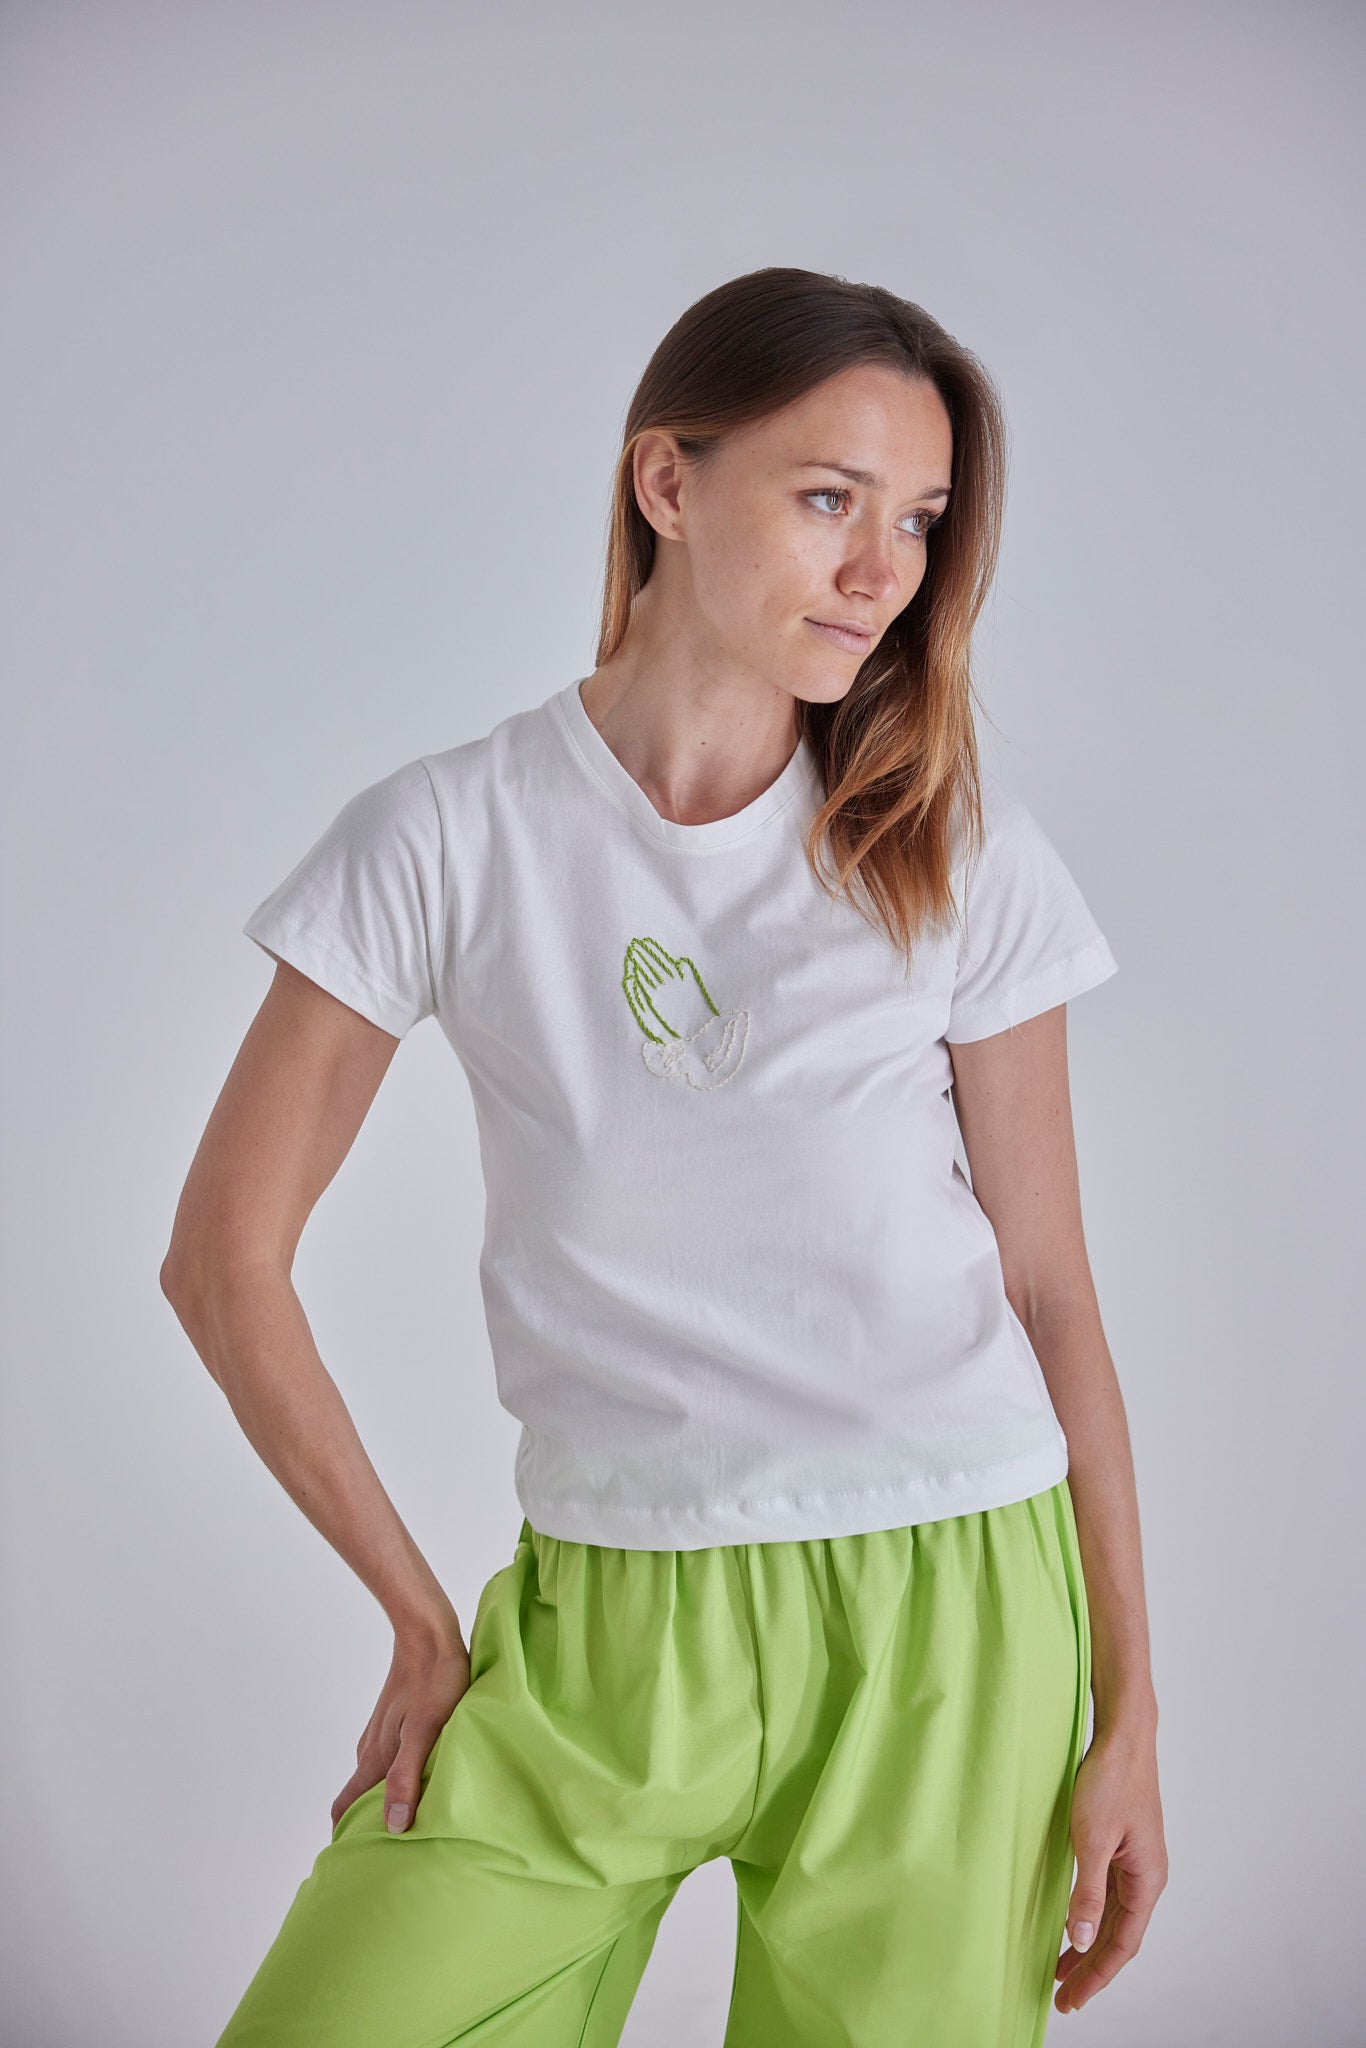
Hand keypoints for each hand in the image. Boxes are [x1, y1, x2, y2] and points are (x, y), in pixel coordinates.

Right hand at [330, 1618, 470, 1835]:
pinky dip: (398, 1777)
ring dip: (386, 1800)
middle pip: (359, 1796)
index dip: (345, 1834)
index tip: (355, 1859)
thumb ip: (407, 1777)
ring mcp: (383, 1734)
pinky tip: (424, 1778)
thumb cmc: (433, 1682)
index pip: (344, 1806)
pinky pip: (390, 1759)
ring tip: (412, 1819)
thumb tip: (394, 1825)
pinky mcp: (396, 1721)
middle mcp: (372, 1749)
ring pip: (375, 1777)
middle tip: (391, 1850)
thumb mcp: (424, 1733)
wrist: (429, 1636)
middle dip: (367, 1823)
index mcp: (374, 1759)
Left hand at [1055, 1721, 1167, 2014]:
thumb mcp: (1092, 1838)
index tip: (1072, 2000)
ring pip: (1113, 1916)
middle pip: (1119, 1935)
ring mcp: (1135, 1860)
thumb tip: (1082, 1938)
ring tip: (1061, 1968)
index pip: (1122, 1944)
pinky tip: (1072, 1921)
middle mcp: (1146, 1875)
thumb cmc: (1111, 1780)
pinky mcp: (1122, 1844)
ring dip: (1089, 1942)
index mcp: (1147, 1879)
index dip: (1096, 1976)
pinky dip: (1090, 1914)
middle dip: (1091, 1967)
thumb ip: (1088, 1892)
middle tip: (1062, 1995)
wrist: (1123, 1735)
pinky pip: (1108, 1893)